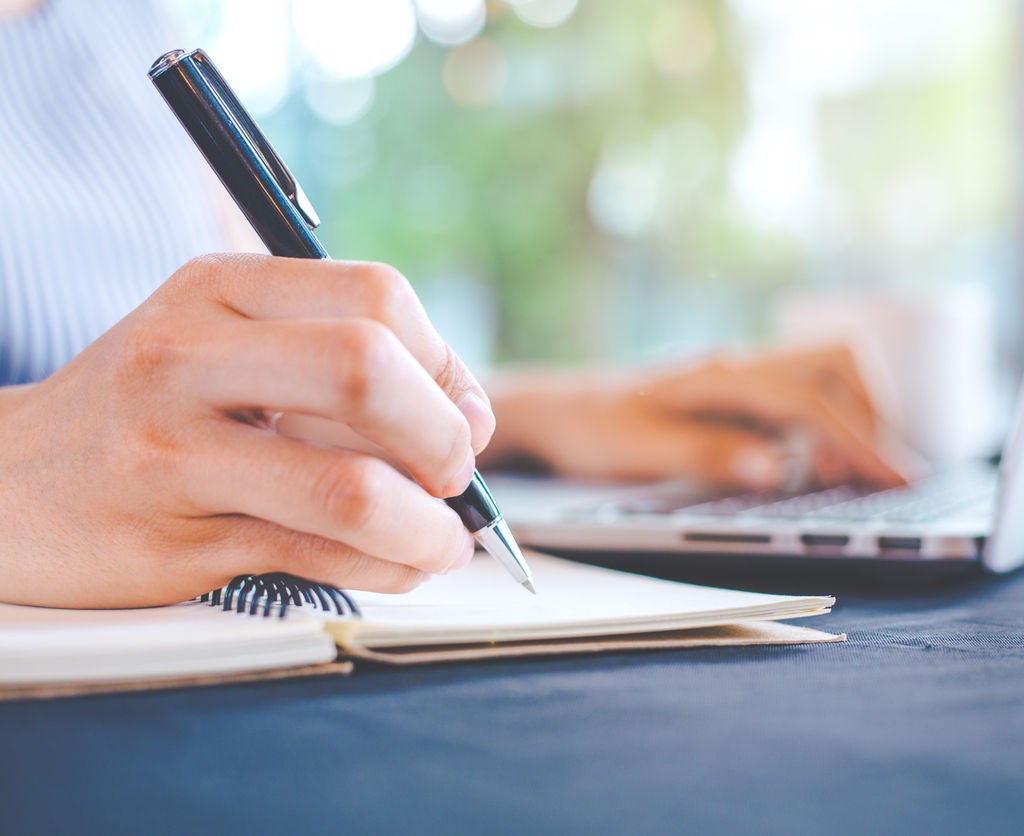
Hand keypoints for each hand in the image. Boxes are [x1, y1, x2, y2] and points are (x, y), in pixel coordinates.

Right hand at [0, 254, 494, 607]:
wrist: (8, 484)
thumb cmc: (149, 411)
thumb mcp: (230, 348)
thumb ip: (347, 364)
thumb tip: (474, 417)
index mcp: (220, 288)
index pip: (378, 298)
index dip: (447, 364)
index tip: (462, 416)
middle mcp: (188, 354)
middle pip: (367, 371)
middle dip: (443, 436)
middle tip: (456, 477)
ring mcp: (171, 448)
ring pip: (348, 486)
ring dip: (427, 527)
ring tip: (442, 542)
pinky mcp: (169, 539)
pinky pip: (315, 557)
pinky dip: (383, 569)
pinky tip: (393, 565)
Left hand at [481, 346, 916, 491]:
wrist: (554, 408)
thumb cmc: (591, 429)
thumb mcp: (642, 451)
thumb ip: (710, 456)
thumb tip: (778, 468)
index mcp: (721, 377)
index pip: (812, 403)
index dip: (861, 442)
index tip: (897, 479)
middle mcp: (738, 367)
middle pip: (837, 366)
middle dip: (869, 415)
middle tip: (874, 475)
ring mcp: (739, 377)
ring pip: (823, 376)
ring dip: (849, 418)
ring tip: (843, 475)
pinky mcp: (734, 394)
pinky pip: (798, 397)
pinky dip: (823, 426)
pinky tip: (810, 464)